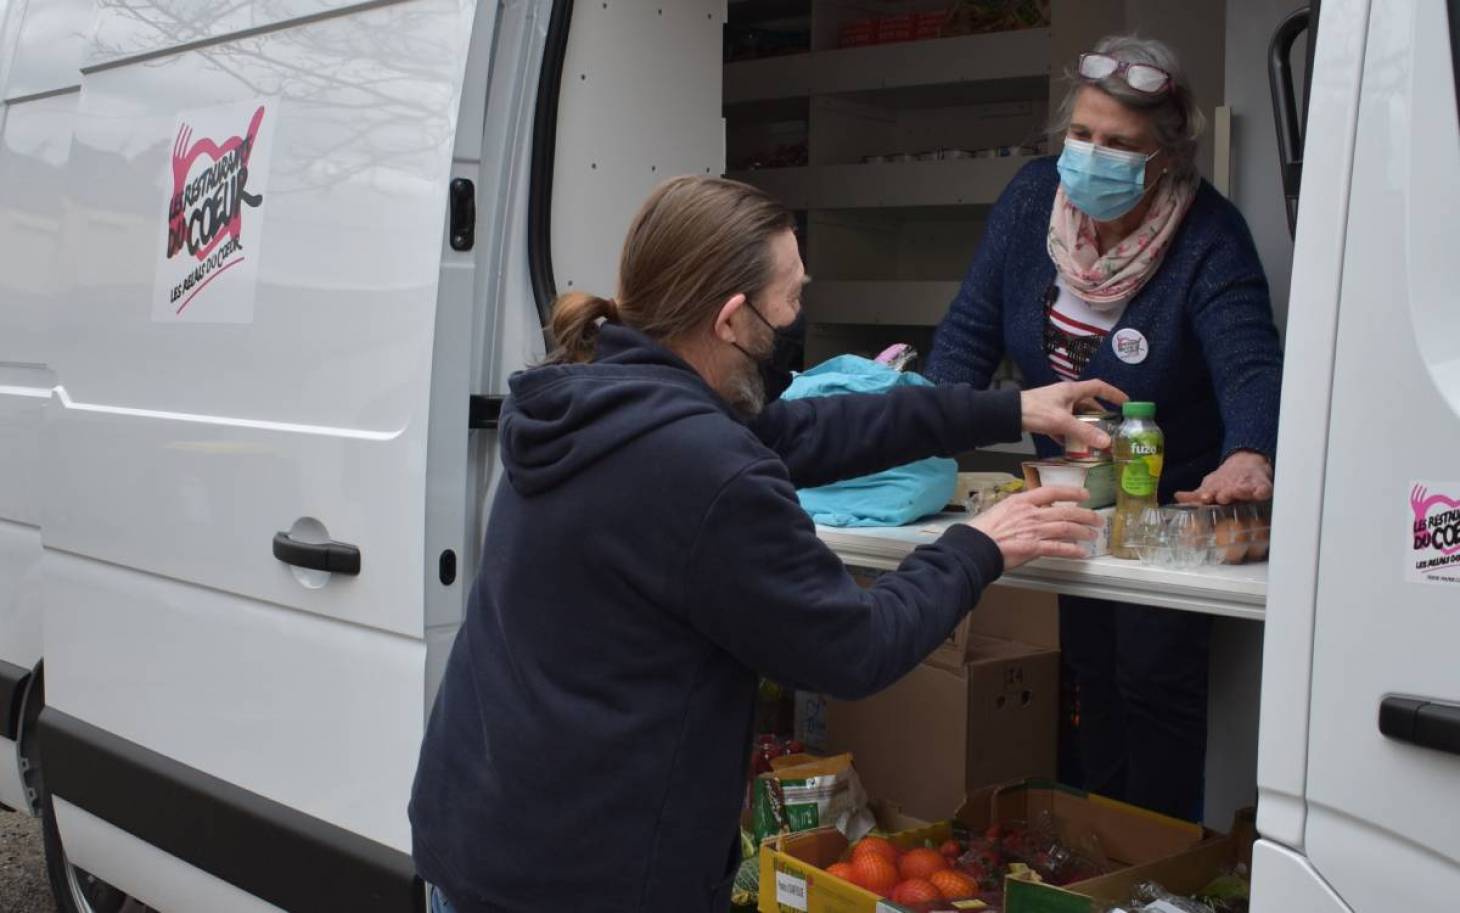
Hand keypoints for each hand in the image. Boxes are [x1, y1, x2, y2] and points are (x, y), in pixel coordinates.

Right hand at [968, 486, 1104, 569]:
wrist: (975, 546)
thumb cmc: (982, 530)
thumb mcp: (1000, 510)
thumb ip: (1018, 510)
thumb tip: (1030, 512)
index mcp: (1021, 501)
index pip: (1052, 492)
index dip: (1071, 492)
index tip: (1083, 494)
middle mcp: (1031, 514)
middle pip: (1065, 512)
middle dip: (1085, 515)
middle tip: (1096, 518)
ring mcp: (1034, 531)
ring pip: (1066, 529)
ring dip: (1083, 532)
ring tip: (1092, 535)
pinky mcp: (1034, 548)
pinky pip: (1059, 548)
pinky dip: (1073, 551)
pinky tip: (1081, 553)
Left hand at [1020, 380, 1128, 450]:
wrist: (1008, 415)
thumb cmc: (1035, 411)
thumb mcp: (1062, 422)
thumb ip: (1084, 432)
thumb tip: (1108, 442)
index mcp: (1072, 391)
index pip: (1099, 387)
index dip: (1113, 393)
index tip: (1126, 402)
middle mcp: (1066, 396)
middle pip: (1089, 405)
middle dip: (1100, 417)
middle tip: (1112, 430)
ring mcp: (1056, 407)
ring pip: (1076, 417)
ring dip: (1085, 428)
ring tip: (1096, 442)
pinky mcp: (1047, 418)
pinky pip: (1064, 426)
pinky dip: (1071, 435)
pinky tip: (1074, 448)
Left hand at [1175, 451, 1273, 504]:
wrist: (1245, 463)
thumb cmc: (1226, 481)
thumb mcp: (1210, 486)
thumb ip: (1195, 495)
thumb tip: (1177, 496)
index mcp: (1219, 489)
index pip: (1213, 493)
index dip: (1208, 495)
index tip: (1205, 497)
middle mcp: (1232, 488)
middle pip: (1230, 491)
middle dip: (1226, 493)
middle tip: (1222, 496)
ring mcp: (1248, 486)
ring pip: (1246, 489)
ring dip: (1241, 490)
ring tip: (1240, 492)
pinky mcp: (1262, 487)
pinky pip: (1264, 490)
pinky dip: (1262, 491)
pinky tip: (1261, 494)